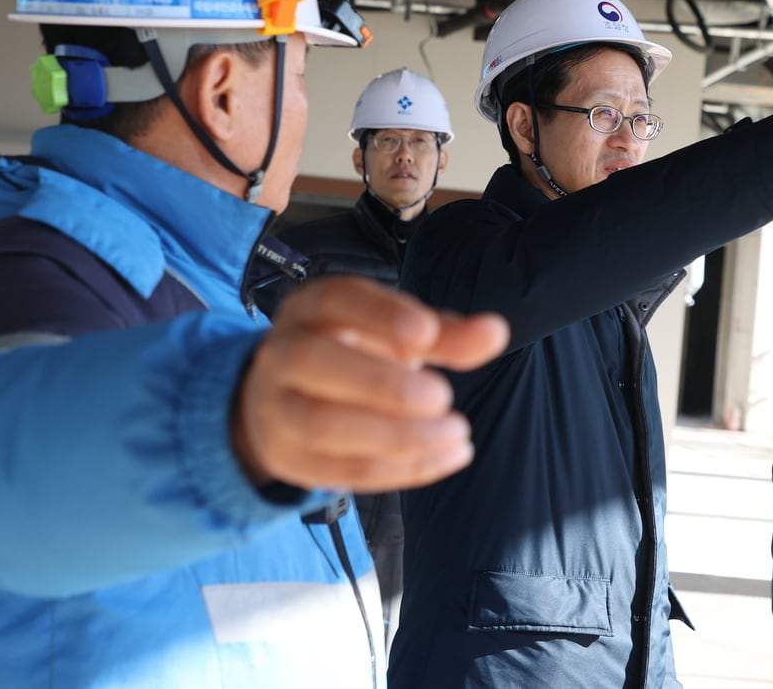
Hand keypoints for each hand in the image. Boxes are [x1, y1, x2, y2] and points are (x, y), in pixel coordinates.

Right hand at [233, 275, 508, 492]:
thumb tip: (496, 331)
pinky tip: (445, 458)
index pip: (334, 300)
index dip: (379, 316)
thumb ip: (444, 333)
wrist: (286, 397)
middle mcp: (283, 352)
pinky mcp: (288, 457)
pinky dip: (399, 470)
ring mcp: (276, 408)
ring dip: (398, 437)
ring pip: (324, 425)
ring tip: (457, 433)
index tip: (427, 334)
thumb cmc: (355, 352)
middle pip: (314, 362)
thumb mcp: (395, 334)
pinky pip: (338, 472)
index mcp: (311, 307)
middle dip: (382, 383)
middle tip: (443, 396)